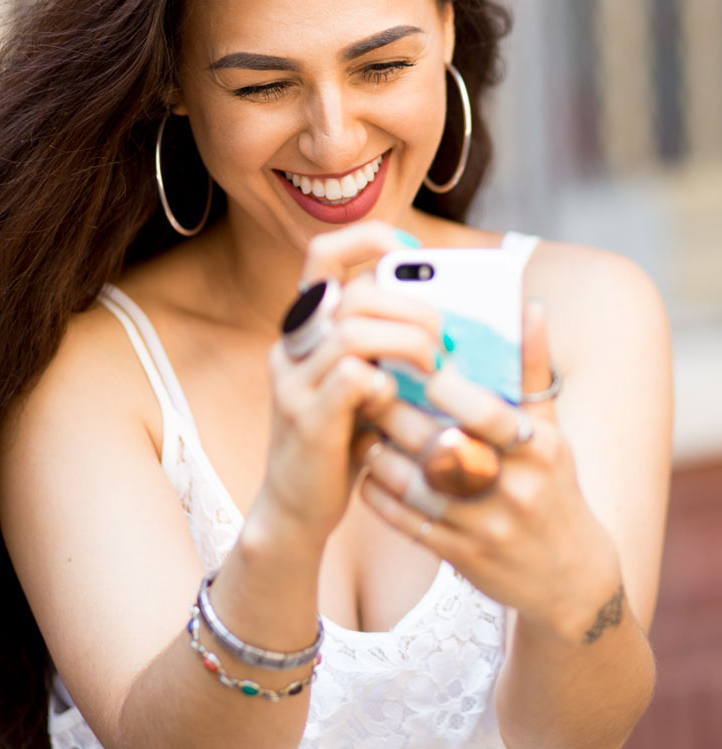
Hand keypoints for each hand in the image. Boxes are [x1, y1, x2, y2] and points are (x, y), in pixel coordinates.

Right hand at [261, 222, 442, 543]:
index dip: (369, 238)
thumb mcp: (367, 383)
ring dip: (409, 342)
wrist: (297, 509)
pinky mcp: (304, 419)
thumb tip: (455, 317)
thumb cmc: (343, 442)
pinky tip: (401, 400)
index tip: (414, 250)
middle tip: (446, 338)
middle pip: (353, 292)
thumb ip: (390, 348)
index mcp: (308, 328)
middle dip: (413, 307)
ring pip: (353, 331)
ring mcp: (293, 381)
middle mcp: (293, 345)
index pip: (323, 255)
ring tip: (435, 367)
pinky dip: (387, 382)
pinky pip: (350, 378)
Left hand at [357, 300, 620, 639]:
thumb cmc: (554, 487)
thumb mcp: (553, 432)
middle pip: (440, 445)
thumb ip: (533, 370)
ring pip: (414, 484)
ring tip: (361, 426)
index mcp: (539, 449)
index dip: (446, 388)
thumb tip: (532, 305)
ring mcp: (485, 527)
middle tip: (365, 386)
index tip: (412, 361)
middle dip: (395, 414)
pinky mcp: (459, 557)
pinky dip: (379, 493)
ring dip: (378, 453)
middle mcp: (514, 489)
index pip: (488, 413)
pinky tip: (367, 470)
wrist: (569, 578)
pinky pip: (404, 521)